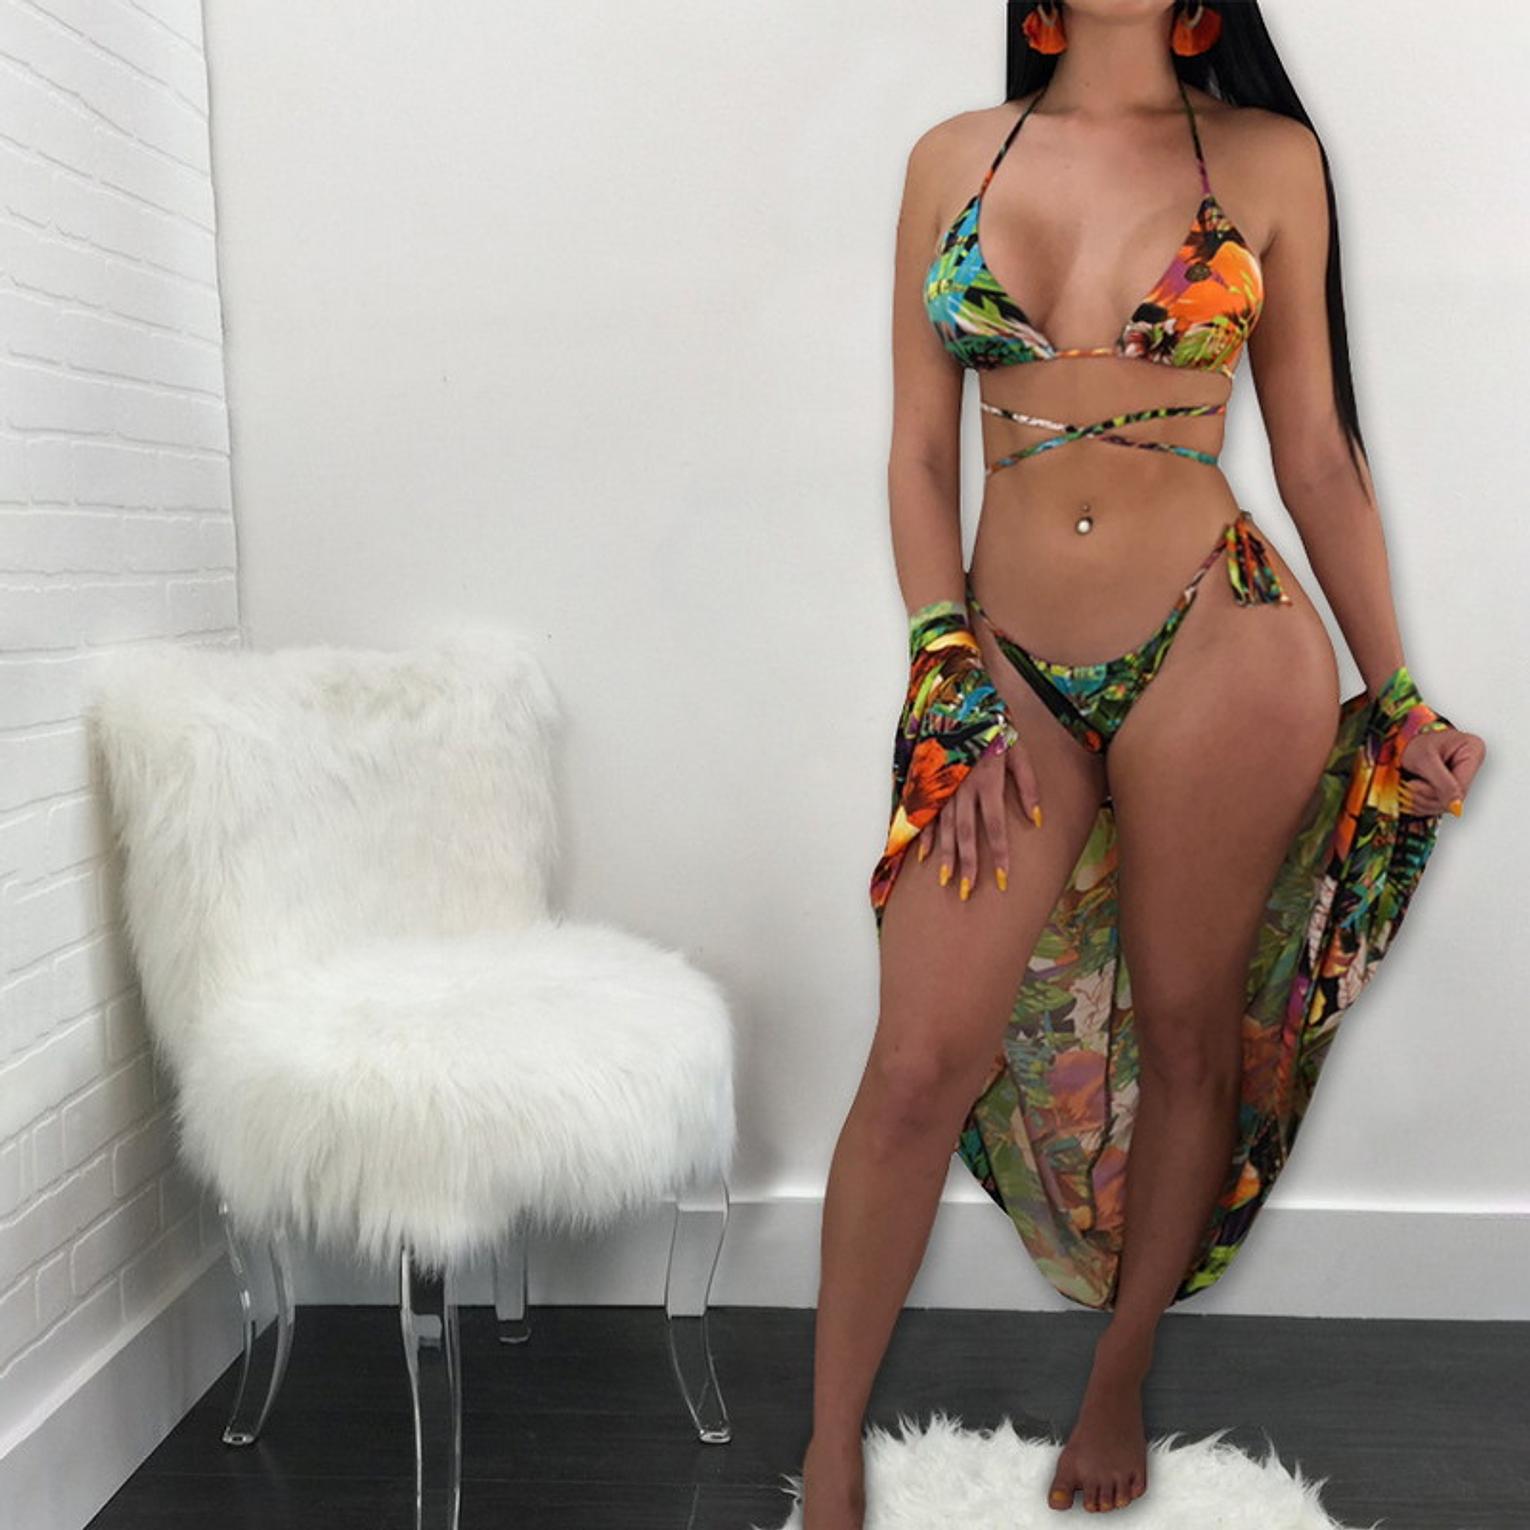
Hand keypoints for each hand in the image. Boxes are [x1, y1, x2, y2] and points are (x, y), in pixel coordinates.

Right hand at [918, 722, 1042, 899]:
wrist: (963, 700)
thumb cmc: (996, 726)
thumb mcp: (1019, 751)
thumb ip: (1028, 786)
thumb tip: (1036, 819)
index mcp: (987, 782)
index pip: (995, 827)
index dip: (1000, 855)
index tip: (1004, 880)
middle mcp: (963, 788)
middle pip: (967, 834)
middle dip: (968, 865)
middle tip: (968, 893)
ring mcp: (944, 786)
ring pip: (945, 828)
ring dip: (946, 857)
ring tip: (947, 881)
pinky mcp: (932, 782)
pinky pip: (928, 814)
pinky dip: (926, 836)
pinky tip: (926, 856)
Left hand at [1398, 724, 1485, 817]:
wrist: (1402, 743)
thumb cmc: (1414, 743)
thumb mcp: (1425, 759)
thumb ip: (1442, 783)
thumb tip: (1456, 806)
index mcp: (1472, 750)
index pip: (1462, 786)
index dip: (1438, 793)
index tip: (1414, 785)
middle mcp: (1471, 765)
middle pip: (1454, 798)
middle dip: (1427, 796)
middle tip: (1409, 783)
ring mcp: (1461, 778)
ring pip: (1445, 805)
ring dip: (1422, 801)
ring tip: (1408, 786)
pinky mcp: (1450, 789)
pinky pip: (1438, 806)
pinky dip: (1421, 804)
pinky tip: (1411, 793)